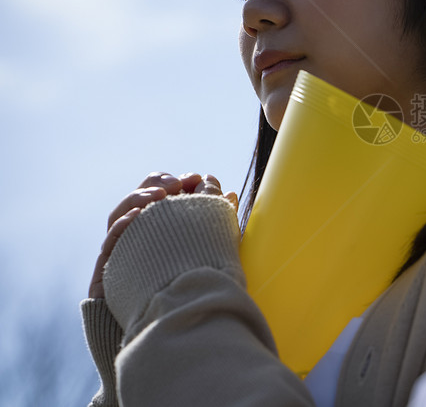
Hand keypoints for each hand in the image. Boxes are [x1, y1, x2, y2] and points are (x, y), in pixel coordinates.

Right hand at [88, 172, 238, 298]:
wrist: (167, 332)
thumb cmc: (190, 293)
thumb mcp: (209, 252)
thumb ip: (217, 224)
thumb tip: (232, 192)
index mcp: (160, 229)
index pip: (162, 196)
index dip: (176, 182)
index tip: (196, 178)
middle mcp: (139, 237)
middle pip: (139, 200)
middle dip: (156, 184)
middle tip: (176, 184)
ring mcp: (122, 251)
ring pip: (121, 215)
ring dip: (138, 199)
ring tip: (161, 195)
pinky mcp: (109, 269)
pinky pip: (110, 241)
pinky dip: (122, 225)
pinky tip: (137, 216)